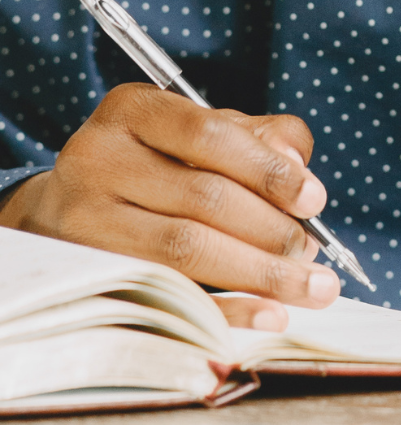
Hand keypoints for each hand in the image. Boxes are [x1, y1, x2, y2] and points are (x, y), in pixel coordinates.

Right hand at [0, 84, 340, 330]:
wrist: (62, 212)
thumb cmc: (154, 166)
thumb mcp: (200, 135)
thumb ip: (258, 138)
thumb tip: (297, 164)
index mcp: (133, 110)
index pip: (209, 136)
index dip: (268, 170)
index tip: (314, 200)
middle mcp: (98, 158)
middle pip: (202, 198)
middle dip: (272, 230)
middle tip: (313, 254)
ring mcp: (83, 219)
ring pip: (185, 249)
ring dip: (260, 273)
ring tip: (310, 288)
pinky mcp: (86, 273)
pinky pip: (167, 295)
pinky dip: (226, 309)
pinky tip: (270, 314)